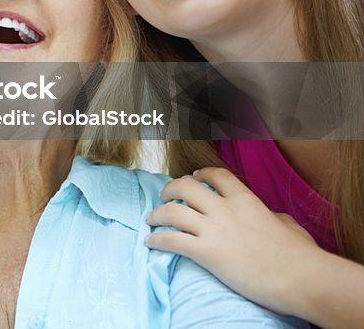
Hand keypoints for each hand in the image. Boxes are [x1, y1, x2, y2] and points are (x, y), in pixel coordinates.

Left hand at [145, 167, 318, 317]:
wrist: (302, 277)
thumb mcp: (286, 225)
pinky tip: (150, 241)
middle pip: (186, 187)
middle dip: (170, 189)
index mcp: (246, 200)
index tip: (191, 176)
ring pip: (172, 211)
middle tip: (163, 196)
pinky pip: (172, 240)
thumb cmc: (300, 255)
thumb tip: (271, 217)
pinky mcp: (207, 252)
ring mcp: (214, 229)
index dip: (199, 174)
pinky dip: (156, 239)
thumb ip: (272, 216)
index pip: (216, 176)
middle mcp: (225, 209)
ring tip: (151, 218)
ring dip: (157, 214)